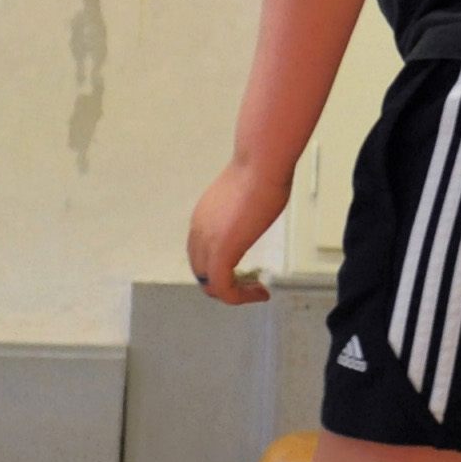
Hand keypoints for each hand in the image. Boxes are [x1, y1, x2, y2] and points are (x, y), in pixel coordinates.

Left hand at [186, 160, 285, 304]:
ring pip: (210, 285)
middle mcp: (198, 232)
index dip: (221, 269)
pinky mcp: (220, 252)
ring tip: (257, 291)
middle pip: (202, 273)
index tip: (247, 270)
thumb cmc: (262, 172)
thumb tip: (252, 214)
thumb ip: (241, 213)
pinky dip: (241, 297)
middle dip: (226, 284)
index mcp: (202, 219)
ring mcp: (206, 243)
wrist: (261, 164)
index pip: (200, 256)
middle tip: (252, 285)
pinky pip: (223, 289)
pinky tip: (261, 293)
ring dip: (234, 293)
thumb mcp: (245, 198)